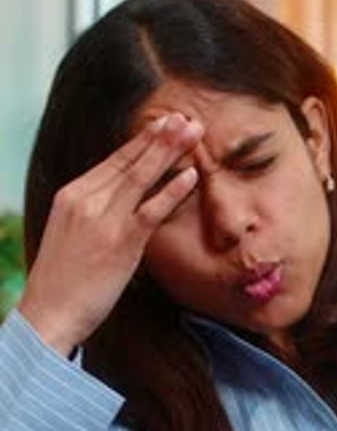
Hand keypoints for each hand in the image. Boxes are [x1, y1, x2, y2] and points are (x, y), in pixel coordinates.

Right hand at [18, 113, 201, 355]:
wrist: (48, 313)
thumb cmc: (62, 282)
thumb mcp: (70, 236)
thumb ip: (92, 214)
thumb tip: (118, 203)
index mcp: (71, 196)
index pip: (112, 162)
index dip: (140, 142)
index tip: (162, 125)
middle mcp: (86, 201)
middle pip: (129, 161)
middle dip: (159, 136)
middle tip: (185, 117)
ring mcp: (104, 220)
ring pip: (141, 177)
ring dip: (170, 151)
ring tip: (193, 131)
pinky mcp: (121, 242)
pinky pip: (152, 210)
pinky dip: (173, 190)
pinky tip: (192, 174)